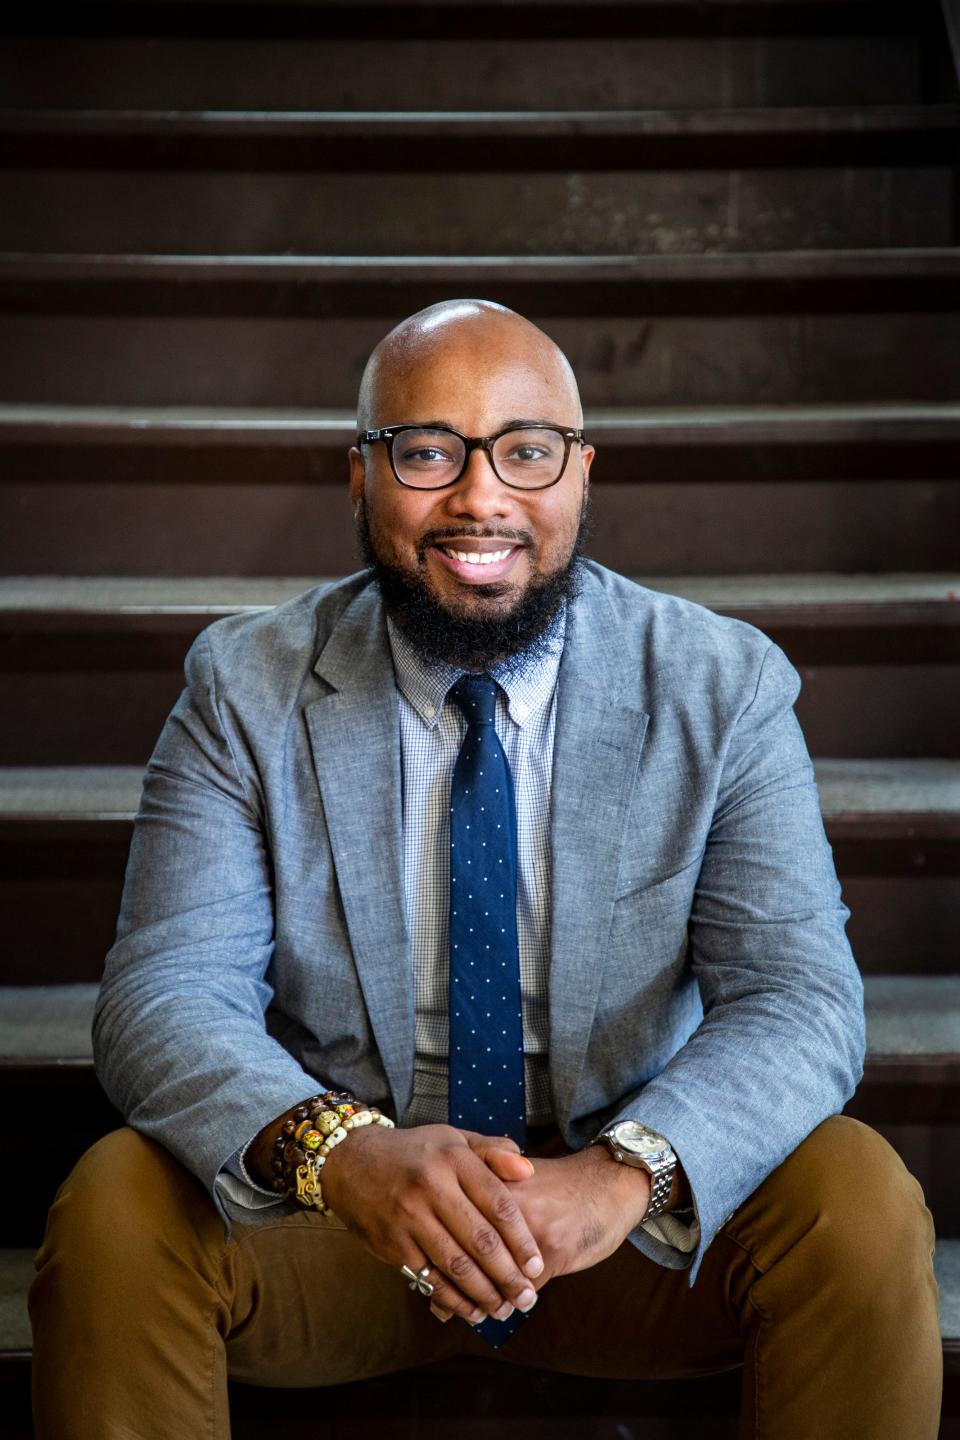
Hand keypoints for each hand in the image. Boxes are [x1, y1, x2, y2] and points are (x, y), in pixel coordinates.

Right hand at [319, 1122, 544, 1323]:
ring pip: (456, 1264)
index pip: (498, 1204)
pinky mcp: (392, 1243)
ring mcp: (409, 1217)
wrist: (350, 1162)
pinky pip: (429, 1277)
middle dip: (509, 1275)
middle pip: (480, 1240)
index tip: (538, 1266)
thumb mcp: (452, 1139)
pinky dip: (453, 1299)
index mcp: (453, 1159)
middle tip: (528, 1298)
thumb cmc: (413, 1152)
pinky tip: (471, 1310)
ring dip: (484, 1293)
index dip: (522, 1239)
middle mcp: (432, 1187)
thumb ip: (492, 1152)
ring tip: (505, 1309)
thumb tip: (528, 1169)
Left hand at [426, 1145, 649, 1321]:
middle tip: (442, 1303)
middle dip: (452, 1284)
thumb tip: (446, 1238)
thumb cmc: (556, 1187)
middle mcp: (507, 1203)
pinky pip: (522, 1288)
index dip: (436, 1253)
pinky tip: (503, 1308)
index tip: (425, 1273)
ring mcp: (529, 1229)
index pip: (452, 1221)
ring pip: (492, 1275)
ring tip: (473, 1311)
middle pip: (465, 1252)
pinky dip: (508, 1303)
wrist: (608, 1183)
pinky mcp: (552, 1252)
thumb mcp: (516, 1183)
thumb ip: (482, 1206)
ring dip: (479, 1299)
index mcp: (493, 1178)